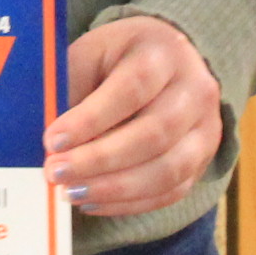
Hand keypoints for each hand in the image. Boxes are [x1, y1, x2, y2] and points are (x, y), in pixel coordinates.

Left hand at [42, 17, 224, 217]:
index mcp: (164, 52)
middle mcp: (195, 90)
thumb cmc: (119, 58)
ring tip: (71, 192)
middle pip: (155, 134)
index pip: (131, 89)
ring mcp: (206, 128)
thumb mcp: (93, 53)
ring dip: (115, 189)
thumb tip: (49, 140)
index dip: (91, 119)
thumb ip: (73, 88)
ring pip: (169, 170)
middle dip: (100, 160)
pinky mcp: (204, 159)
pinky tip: (93, 202)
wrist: (171, 59)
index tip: (52, 141)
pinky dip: (130, 203)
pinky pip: (172, 191)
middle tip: (57, 173)